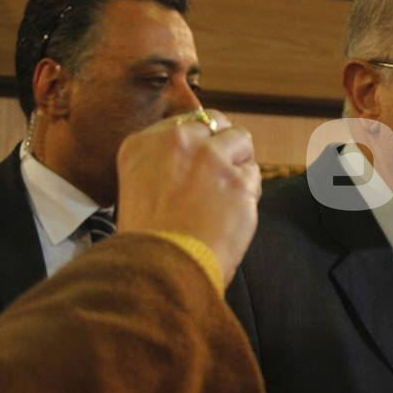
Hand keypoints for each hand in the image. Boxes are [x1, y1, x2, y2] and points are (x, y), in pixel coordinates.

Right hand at [115, 110, 260, 284]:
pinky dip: (249, 193)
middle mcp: (177, 142)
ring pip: (241, 139)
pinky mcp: (239, 180)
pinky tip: (232, 214)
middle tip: (219, 174)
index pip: (187, 122)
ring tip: (226, 195)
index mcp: (143, 143)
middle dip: (223, 143)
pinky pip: (255, 175)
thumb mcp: (137, 188)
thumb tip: (196, 151)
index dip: (201, 140)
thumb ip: (163, 162)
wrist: (160, 270)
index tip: (201, 160)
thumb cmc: (147, 241)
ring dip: (240, 163)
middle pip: (217, 122)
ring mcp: (211, 158)